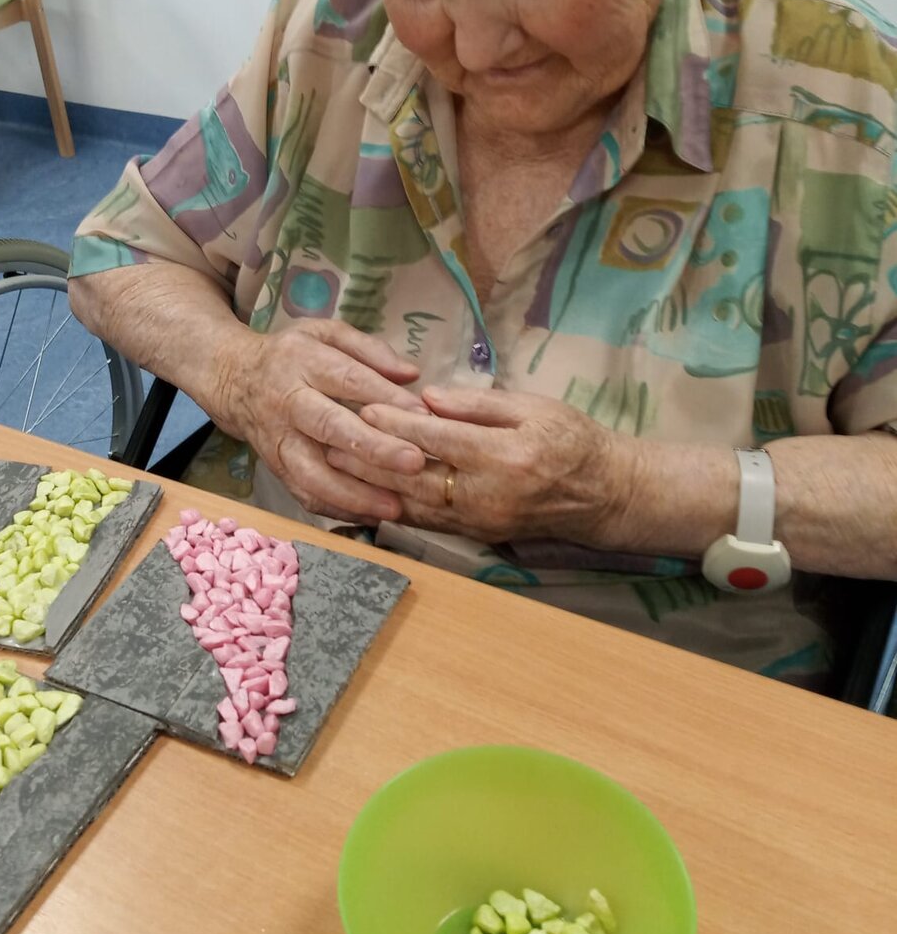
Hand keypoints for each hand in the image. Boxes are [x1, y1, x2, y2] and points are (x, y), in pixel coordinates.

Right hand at [212, 319, 427, 523]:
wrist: (233, 380)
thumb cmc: (290, 355)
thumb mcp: (325, 333)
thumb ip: (369, 349)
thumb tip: (412, 375)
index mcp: (303, 362)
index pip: (348, 379)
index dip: (385, 397)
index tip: (422, 414)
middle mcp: (287, 402)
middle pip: (329, 427)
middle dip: (372, 447)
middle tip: (413, 462)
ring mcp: (278, 440)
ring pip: (311, 473)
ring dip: (353, 494)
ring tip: (394, 506)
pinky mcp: (275, 468)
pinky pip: (303, 494)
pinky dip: (336, 510)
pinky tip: (370, 516)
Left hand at [325, 385, 628, 545]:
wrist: (603, 495)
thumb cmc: (572, 441)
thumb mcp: (534, 407)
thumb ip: (479, 404)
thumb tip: (429, 397)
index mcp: (505, 455)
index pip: (439, 439)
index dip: (398, 424)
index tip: (365, 408)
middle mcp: (488, 494)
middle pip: (416, 477)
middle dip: (370, 459)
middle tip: (330, 439)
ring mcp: (480, 521)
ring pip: (414, 504)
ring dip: (372, 487)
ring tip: (335, 466)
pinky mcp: (475, 536)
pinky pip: (426, 522)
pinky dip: (392, 507)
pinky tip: (366, 494)